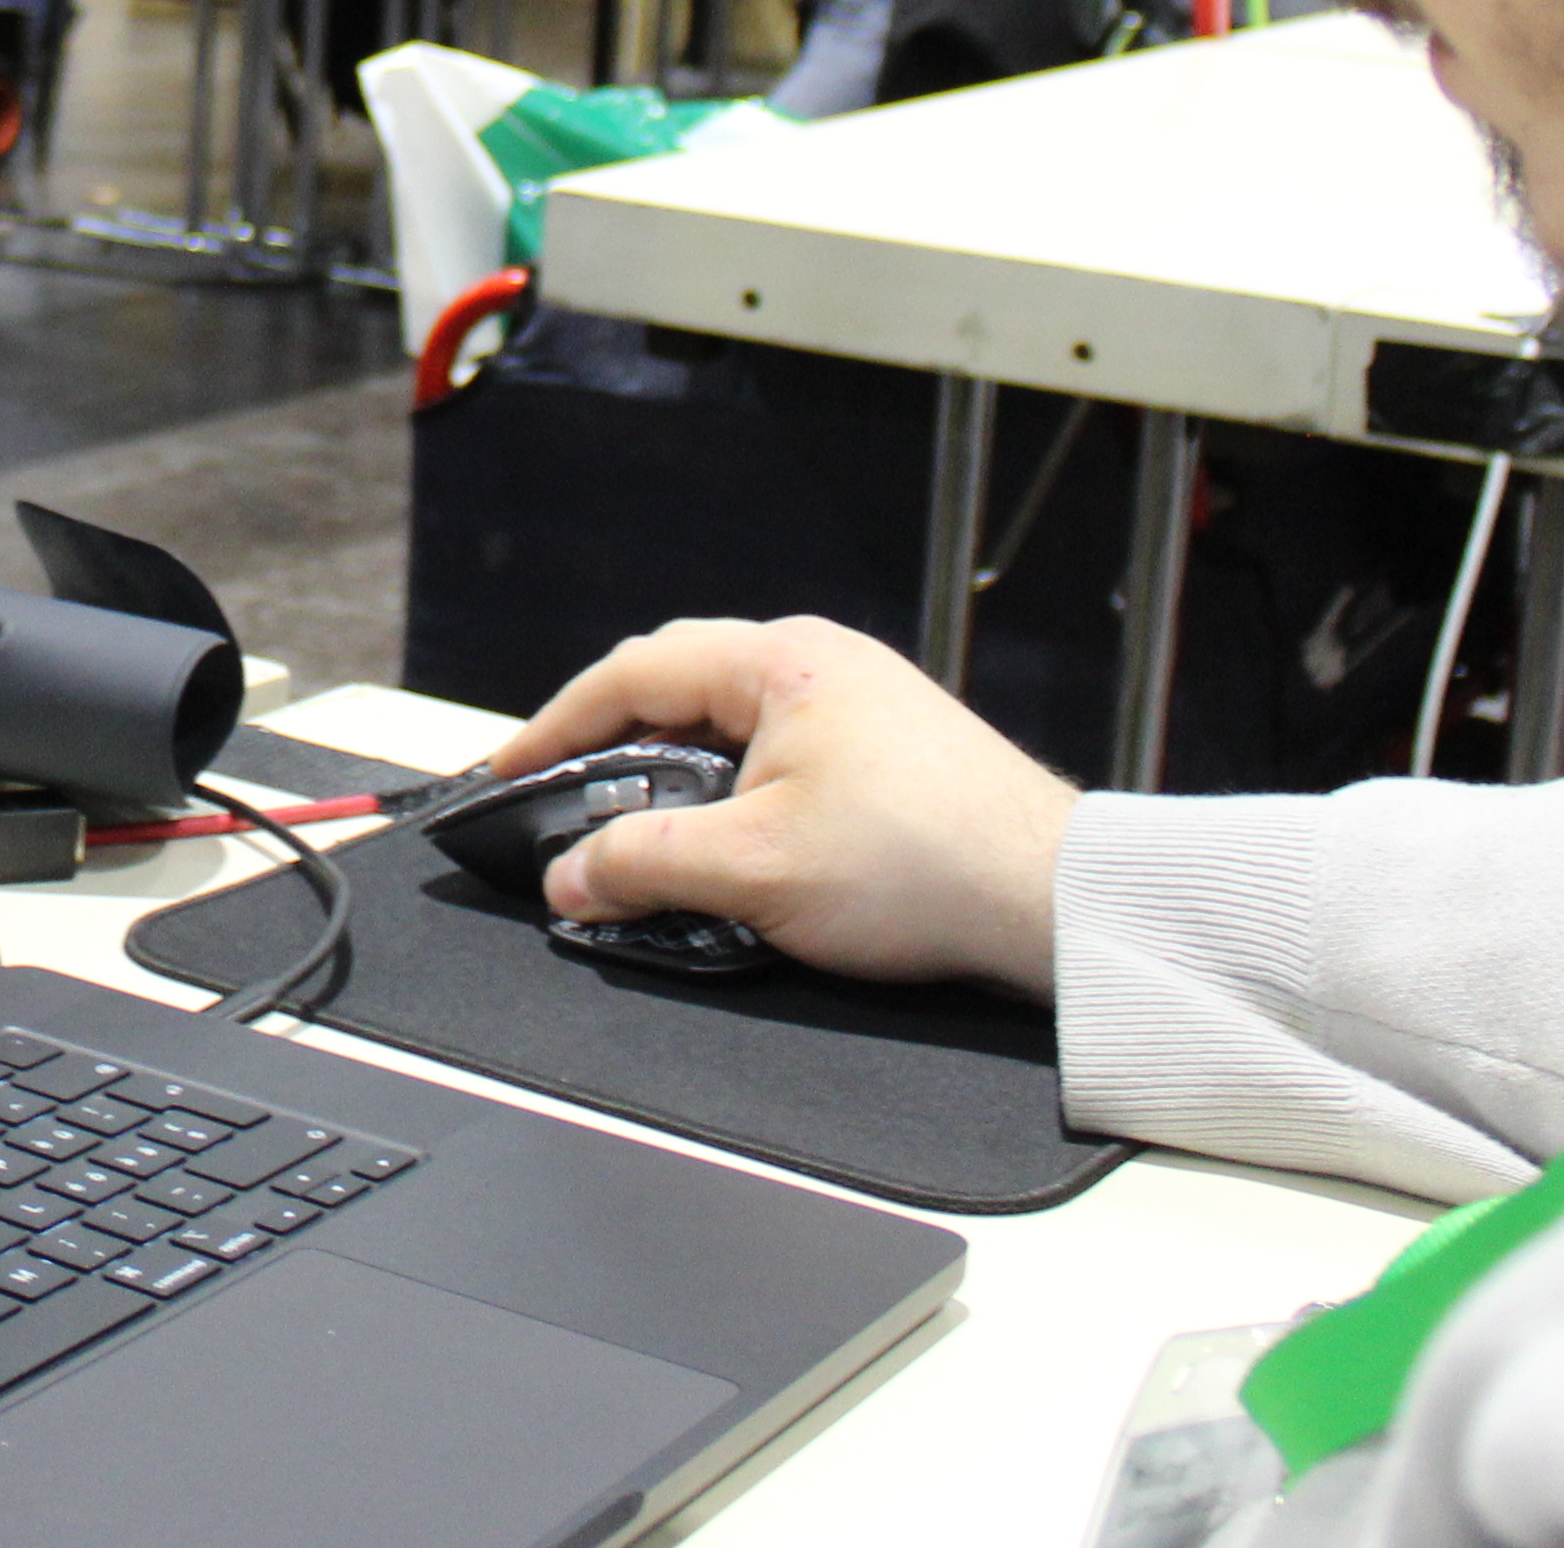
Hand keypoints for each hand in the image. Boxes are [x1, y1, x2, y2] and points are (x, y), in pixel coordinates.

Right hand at [491, 616, 1079, 994]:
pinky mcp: (882, 752)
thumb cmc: (926, 863)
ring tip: (632, 839)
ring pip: (724, 727)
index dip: (556, 727)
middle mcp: (819, 663)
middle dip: (607, 751)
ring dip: (669, 780)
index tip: (510, 771)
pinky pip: (771, 756)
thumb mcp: (756, 870)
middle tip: (558, 806)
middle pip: (674, 689)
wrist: (1053, 902)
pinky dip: (723, 795)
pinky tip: (716, 847)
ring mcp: (857, 703)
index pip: (631, 673)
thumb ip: (645, 867)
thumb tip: (571, 879)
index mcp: (782, 662)